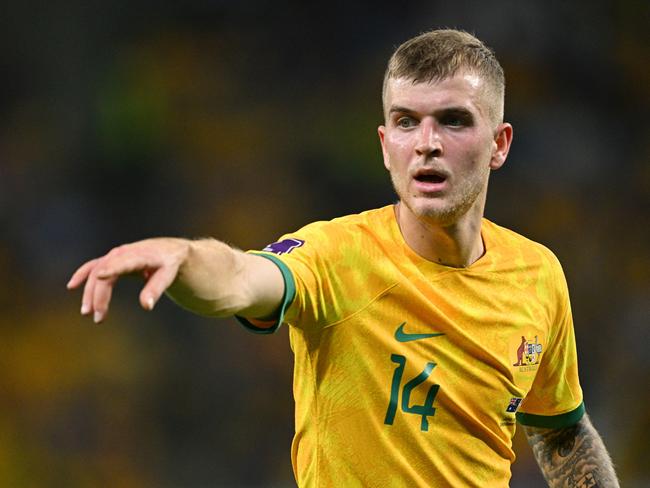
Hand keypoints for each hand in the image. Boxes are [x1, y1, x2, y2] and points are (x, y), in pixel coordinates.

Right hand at [67, 238, 188, 322]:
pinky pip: (93, 265)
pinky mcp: (112, 258)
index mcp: (142, 255)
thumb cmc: (169, 263)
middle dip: (99, 294)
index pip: (125, 262)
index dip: (113, 268)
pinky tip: (72, 286)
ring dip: (90, 291)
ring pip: (97, 271)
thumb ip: (156, 288)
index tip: (101, 277)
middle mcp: (125, 253)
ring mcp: (116, 254)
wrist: (169, 250)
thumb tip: (147, 306)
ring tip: (87, 312)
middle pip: (106, 271)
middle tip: (97, 318)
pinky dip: (83, 274)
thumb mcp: (168, 275)